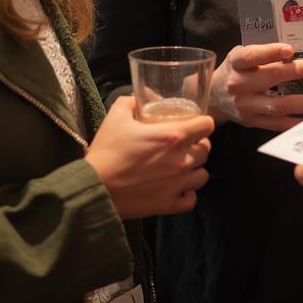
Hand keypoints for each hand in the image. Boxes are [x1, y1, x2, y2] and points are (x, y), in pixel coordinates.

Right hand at [86, 96, 214, 218]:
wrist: (94, 187)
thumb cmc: (107, 151)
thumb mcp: (116, 117)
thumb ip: (130, 102)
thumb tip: (138, 97)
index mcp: (173, 136)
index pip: (207, 125)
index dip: (202, 123)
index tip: (193, 124)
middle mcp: (181, 160)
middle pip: (207, 150)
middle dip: (198, 145)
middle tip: (185, 145)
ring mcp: (178, 185)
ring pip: (203, 176)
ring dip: (195, 169)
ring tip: (182, 167)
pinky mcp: (169, 205)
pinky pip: (191, 200)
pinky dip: (187, 194)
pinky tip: (178, 188)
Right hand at [209, 43, 302, 131]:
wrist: (214, 98)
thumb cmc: (235, 70)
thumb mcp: (241, 55)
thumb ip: (263, 51)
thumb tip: (296, 48)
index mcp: (236, 63)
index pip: (251, 56)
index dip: (270, 52)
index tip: (290, 50)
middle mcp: (239, 85)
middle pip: (272, 78)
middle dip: (299, 72)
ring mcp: (247, 106)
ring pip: (280, 105)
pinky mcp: (254, 122)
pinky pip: (280, 124)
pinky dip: (300, 121)